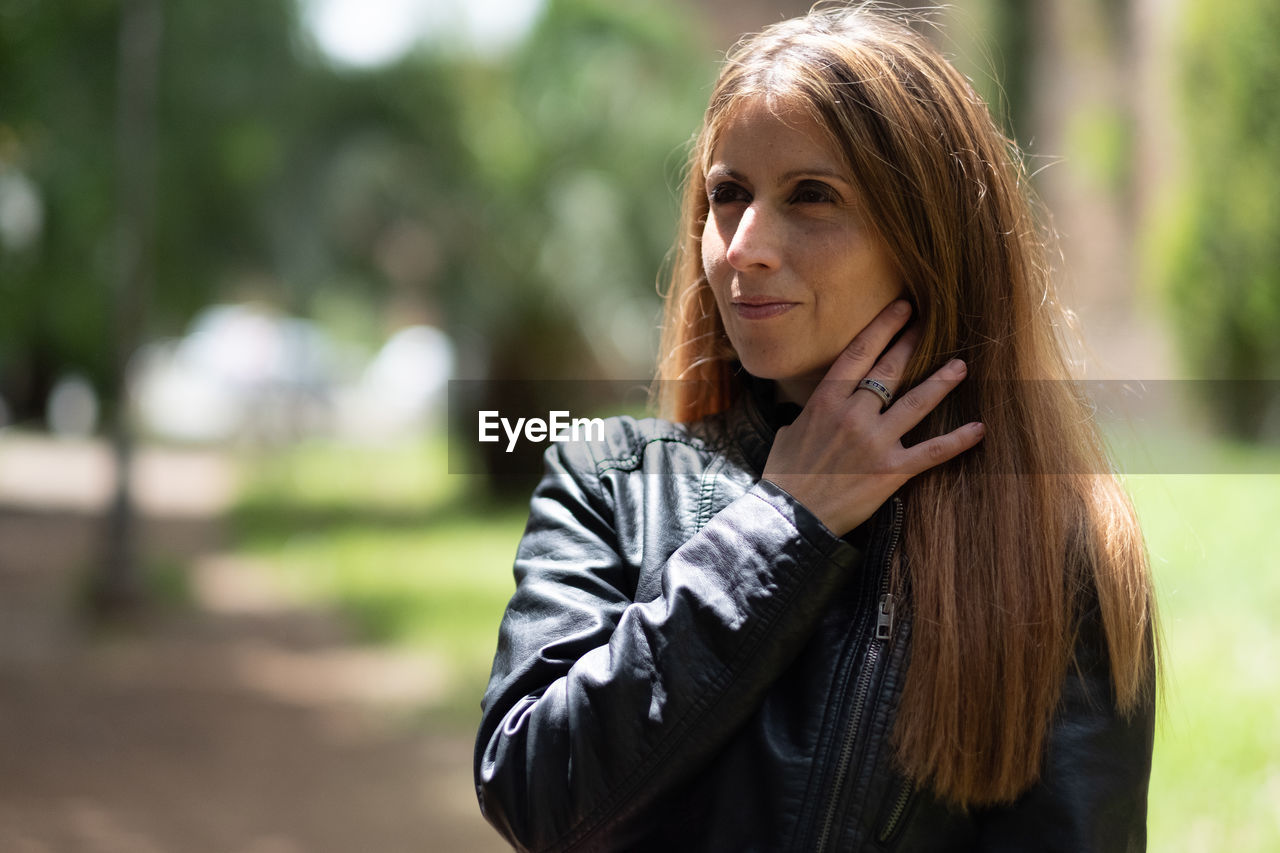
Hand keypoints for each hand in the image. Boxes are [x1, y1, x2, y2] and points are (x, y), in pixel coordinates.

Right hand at [762, 300, 984, 535]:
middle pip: (890, 370)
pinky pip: (931, 451)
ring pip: (917, 403)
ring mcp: (874, 442)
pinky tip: (978, 429)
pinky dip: (957, 441)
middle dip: (913, 343)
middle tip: (933, 324)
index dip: (883, 328)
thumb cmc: (784, 477)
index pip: (859, 353)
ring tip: (961, 365)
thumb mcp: (788, 434)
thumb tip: (810, 412)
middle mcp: (853, 415)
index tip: (902, 309)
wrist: (791, 518)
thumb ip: (806, 417)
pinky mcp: (891, 471)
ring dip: (941, 382)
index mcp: (826, 402)